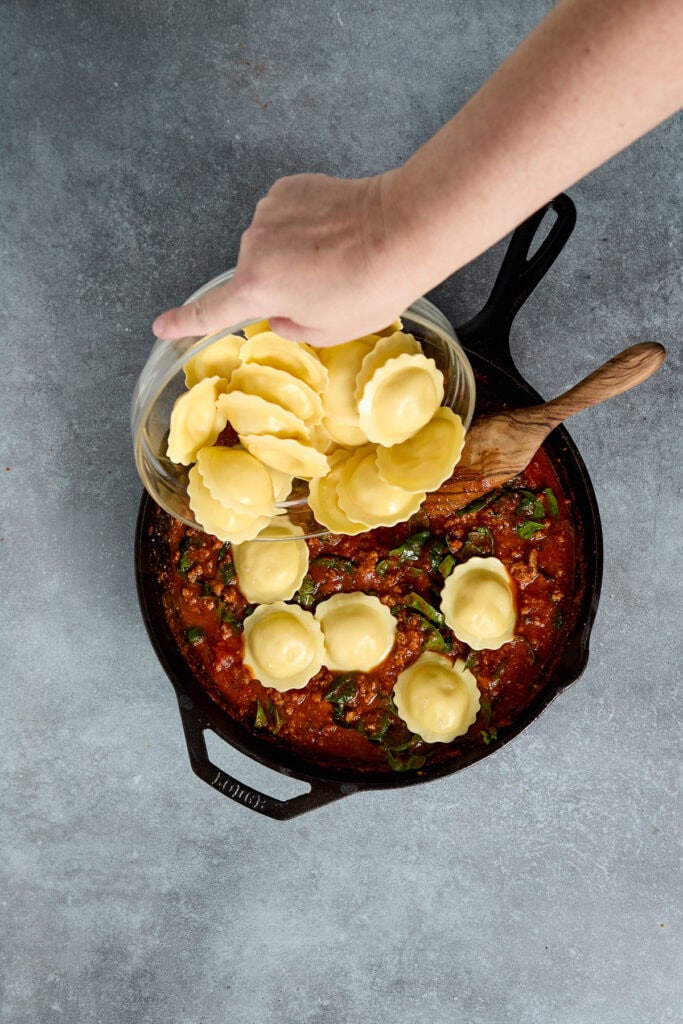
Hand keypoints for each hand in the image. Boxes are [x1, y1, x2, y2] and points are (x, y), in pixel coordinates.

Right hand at [152, 172, 415, 345]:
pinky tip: (334, 229)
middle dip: (280, 283)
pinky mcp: (289, 187)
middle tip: (326, 287)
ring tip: (336, 256)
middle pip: (255, 273)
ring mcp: (269, 211)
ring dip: (293, 251)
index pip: (211, 311)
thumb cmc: (369, 289)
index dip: (185, 322)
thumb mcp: (328, 330)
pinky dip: (303, 224)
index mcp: (258, 287)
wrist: (403, 229)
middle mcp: (252, 245)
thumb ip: (292, 324)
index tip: (162, 326)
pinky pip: (287, 215)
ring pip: (272, 242)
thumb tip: (280, 309)